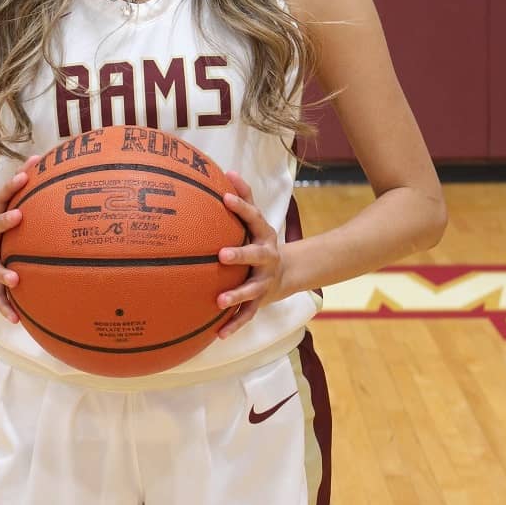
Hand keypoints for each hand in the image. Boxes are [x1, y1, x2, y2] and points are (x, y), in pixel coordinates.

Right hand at [0, 156, 39, 322]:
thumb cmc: (3, 226)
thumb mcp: (9, 208)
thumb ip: (29, 190)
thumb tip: (53, 161)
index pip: (1, 195)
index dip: (12, 184)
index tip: (26, 174)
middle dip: (5, 220)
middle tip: (19, 216)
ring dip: (3, 272)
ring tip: (16, 279)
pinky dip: (5, 307)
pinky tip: (16, 320)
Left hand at [216, 170, 283, 337]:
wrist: (287, 273)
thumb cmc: (260, 240)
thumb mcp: (257, 220)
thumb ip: (244, 196)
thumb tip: (227, 170)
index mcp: (264, 235)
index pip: (253, 217)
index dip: (241, 206)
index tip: (224, 196)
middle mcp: (267, 258)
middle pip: (256, 255)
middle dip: (240, 255)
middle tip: (221, 255)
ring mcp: (265, 281)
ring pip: (252, 289)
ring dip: (236, 295)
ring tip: (219, 301)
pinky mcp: (261, 302)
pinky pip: (247, 315)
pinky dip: (234, 325)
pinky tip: (218, 335)